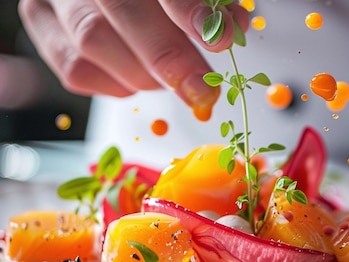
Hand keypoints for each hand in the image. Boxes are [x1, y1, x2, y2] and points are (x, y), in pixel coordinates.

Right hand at [18, 0, 248, 112]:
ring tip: (170, 81)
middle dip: (167, 57)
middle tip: (201, 89)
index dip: (188, 10)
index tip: (218, 40)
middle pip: (120, 9)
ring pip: (91, 42)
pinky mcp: (39, 20)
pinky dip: (115, 85)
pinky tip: (137, 80)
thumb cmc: (157, 0)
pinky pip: (74, 69)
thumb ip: (212, 2)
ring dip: (141, 74)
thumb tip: (233, 26)